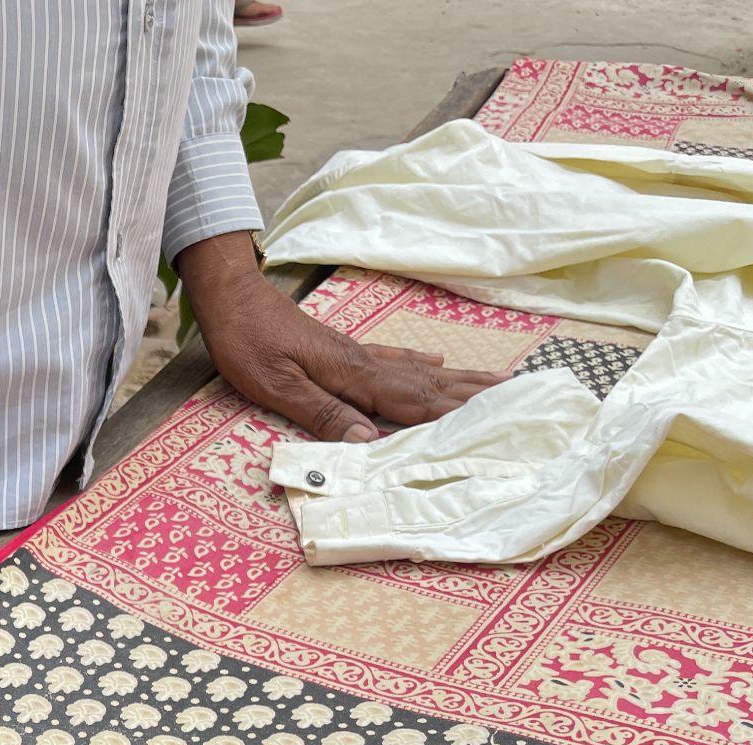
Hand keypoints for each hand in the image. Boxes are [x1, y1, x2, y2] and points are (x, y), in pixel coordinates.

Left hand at [176, 231, 505, 442]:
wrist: (229, 295)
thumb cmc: (246, 341)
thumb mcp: (275, 384)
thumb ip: (322, 413)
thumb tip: (369, 441)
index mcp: (352, 373)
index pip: (413, 401)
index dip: (454, 417)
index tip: (497, 427)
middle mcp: (364, 361)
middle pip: (430, 383)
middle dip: (475, 397)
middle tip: (522, 405)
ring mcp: (356, 352)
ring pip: (420, 369)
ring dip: (460, 379)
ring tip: (499, 385)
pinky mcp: (343, 348)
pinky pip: (397, 357)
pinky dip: (424, 362)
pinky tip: (440, 360)